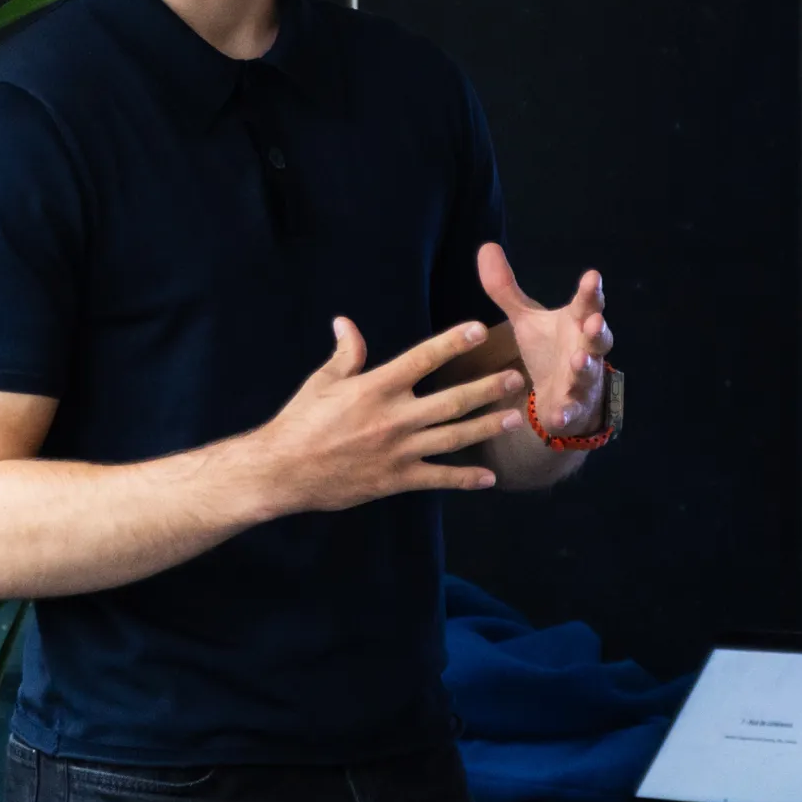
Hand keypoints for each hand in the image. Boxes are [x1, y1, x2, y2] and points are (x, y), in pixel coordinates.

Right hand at [253, 318, 525, 513]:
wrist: (284, 470)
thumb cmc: (300, 421)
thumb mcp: (321, 382)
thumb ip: (345, 354)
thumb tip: (346, 323)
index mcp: (376, 388)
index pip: (422, 359)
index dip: (452, 342)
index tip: (478, 329)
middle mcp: (394, 417)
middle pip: (451, 400)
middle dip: (486, 388)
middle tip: (517, 379)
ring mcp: (399, 451)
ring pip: (453, 437)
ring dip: (485, 427)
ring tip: (513, 419)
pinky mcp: (396, 479)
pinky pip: (438, 478)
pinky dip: (465, 479)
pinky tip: (489, 477)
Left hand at [478, 246, 612, 435]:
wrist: (561, 397)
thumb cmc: (549, 351)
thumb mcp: (526, 319)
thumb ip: (507, 289)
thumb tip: (486, 246)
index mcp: (576, 323)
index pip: (587, 304)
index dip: (591, 292)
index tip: (592, 276)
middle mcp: (585, 349)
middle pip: (597, 338)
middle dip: (597, 330)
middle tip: (595, 321)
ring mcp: (581, 380)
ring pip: (588, 372)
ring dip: (585, 366)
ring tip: (579, 359)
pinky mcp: (572, 407)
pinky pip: (571, 409)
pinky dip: (567, 411)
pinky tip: (559, 413)